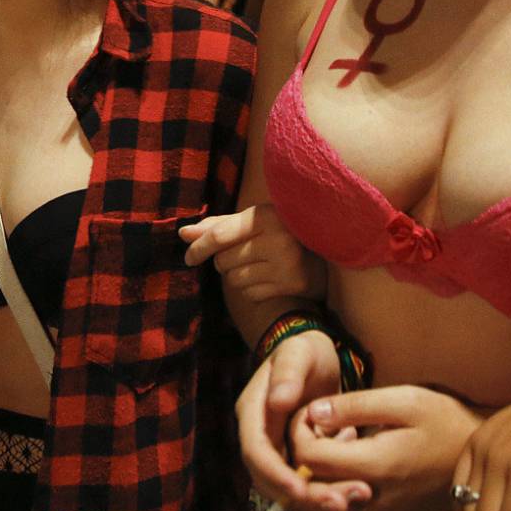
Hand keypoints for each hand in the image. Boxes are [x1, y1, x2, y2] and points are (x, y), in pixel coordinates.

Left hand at [181, 204, 321, 303]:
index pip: (219, 235)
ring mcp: (287, 264)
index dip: (198, 248)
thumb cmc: (280, 229)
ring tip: (257, 265)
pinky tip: (268, 277)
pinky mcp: (293, 285)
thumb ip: (218, 226)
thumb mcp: (252, 220)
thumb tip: (183, 234)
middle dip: (224, 261)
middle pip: (224, 261)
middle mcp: (277, 239)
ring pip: (235, 280)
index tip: (188, 257)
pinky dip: (252, 289)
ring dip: (237, 276)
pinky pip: (252, 294)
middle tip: (242, 255)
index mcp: (264, 216)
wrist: (327, 246)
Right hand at [238, 329, 345, 507]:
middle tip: (340, 505)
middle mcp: (261, 437)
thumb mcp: (298, 352)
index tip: (300, 490)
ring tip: (353, 502)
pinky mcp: (297, 460)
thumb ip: (288, 374)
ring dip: (318, 501)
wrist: (317, 360)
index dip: (275, 475)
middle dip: (303, 498)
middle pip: (271, 480)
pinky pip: (308, 485)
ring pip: (290, 489)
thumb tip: (278, 402)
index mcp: (253, 413)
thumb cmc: (306, 352)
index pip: (256, 452)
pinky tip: (358, 490)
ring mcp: (278, 450)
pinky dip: (329, 492)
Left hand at [286, 386, 481, 510]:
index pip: (309, 458)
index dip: (300, 432)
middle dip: (303, 452)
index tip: (312, 412)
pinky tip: (349, 462)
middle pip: (308, 485)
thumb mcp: (406, 401)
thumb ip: (355, 406)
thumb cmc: (447, 425)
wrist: (484, 467)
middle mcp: (373, 503)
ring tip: (338, 442)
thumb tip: (313, 412)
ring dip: (315, 474)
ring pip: (319, 504)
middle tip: (323, 425)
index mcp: (377, 467)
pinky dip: (330, 489)